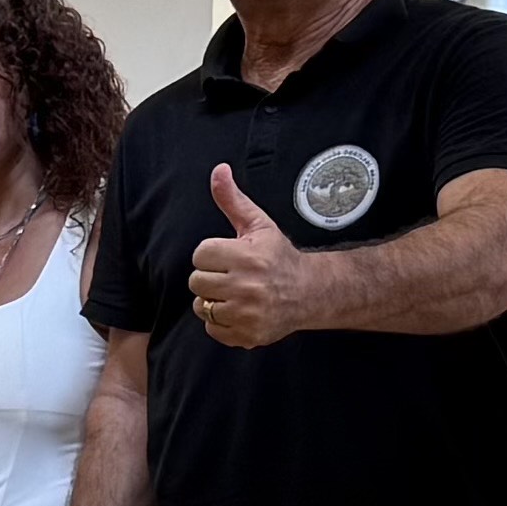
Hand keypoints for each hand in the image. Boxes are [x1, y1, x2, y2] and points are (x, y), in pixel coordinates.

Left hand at [187, 164, 314, 350]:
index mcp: (248, 257)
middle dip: (211, 276)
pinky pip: (211, 329)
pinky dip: (221, 322)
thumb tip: (218, 170)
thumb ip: (233, 200)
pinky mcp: (247, 335)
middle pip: (197, 281)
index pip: (201, 254)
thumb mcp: (258, 225)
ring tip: (235, 293)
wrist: (310, 293)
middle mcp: (247, 287)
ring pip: (201, 307)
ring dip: (213, 300)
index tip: (230, 256)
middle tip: (232, 275)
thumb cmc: (279, 256)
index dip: (212, 254)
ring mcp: (247, 314)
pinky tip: (239, 310)